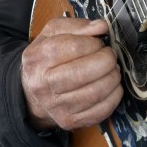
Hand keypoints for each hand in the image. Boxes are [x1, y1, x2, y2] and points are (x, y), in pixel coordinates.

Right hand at [21, 17, 122, 132]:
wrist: (32, 94)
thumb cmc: (46, 60)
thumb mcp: (52, 35)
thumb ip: (77, 26)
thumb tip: (101, 27)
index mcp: (38, 59)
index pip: (71, 47)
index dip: (92, 42)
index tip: (97, 42)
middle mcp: (44, 85)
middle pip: (84, 71)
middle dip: (106, 60)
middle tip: (109, 56)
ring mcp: (57, 106)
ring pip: (96, 92)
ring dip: (113, 77)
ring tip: (111, 69)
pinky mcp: (70, 121)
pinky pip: (102, 109)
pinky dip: (114, 95)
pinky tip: (111, 86)